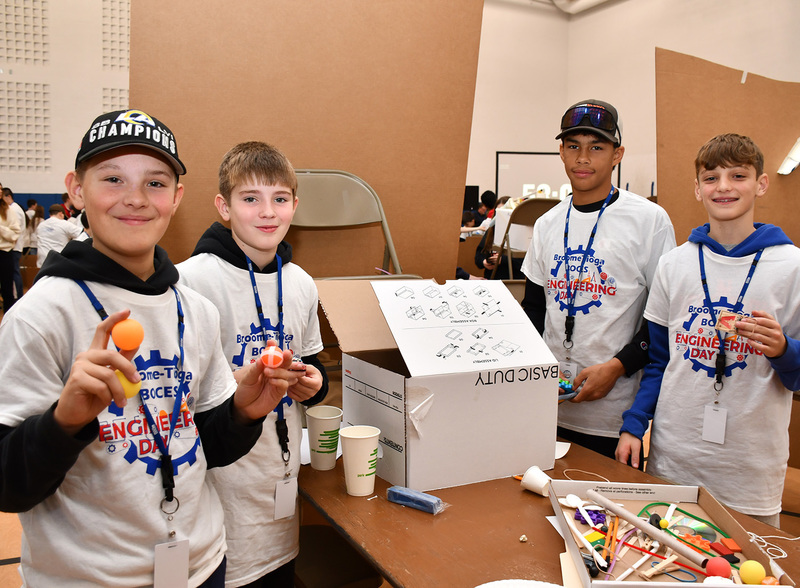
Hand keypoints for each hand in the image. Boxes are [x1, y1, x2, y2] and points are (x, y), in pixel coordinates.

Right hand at [54, 310, 140, 435]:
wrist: (76, 414)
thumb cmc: (95, 394)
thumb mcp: (112, 377)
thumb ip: (121, 360)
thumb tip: (136, 343)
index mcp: (95, 353)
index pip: (103, 331)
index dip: (114, 320)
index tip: (127, 312)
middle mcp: (86, 356)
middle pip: (111, 354)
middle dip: (128, 367)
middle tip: (137, 380)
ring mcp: (80, 367)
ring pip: (109, 374)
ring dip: (119, 390)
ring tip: (121, 401)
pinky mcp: (76, 379)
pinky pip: (102, 386)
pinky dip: (109, 396)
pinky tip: (107, 402)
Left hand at [232, 343, 293, 423]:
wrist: (244, 408)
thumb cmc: (245, 391)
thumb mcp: (247, 379)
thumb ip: (255, 370)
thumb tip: (261, 360)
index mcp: (266, 366)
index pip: (272, 355)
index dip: (273, 348)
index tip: (271, 341)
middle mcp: (274, 372)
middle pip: (285, 363)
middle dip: (286, 357)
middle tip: (285, 353)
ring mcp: (278, 382)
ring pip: (287, 373)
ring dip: (280, 371)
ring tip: (267, 371)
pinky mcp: (280, 392)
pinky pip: (284, 384)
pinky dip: (279, 381)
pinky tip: (272, 381)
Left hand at [287, 363, 323, 402]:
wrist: (314, 381)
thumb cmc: (312, 374)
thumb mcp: (310, 368)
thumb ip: (304, 367)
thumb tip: (295, 366)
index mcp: (317, 384)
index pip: (304, 380)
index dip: (297, 375)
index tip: (293, 371)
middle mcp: (312, 393)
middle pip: (298, 386)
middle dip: (293, 379)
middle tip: (290, 374)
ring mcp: (306, 397)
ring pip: (293, 390)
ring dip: (290, 383)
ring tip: (291, 378)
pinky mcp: (301, 400)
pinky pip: (291, 394)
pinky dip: (289, 389)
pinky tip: (291, 384)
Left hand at [571, 358, 624, 401]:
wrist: (612, 370)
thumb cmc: (599, 370)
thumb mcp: (584, 372)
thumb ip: (577, 381)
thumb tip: (573, 387)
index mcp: (588, 390)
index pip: (577, 400)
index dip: (572, 399)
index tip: (570, 396)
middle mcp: (593, 395)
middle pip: (583, 399)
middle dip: (578, 396)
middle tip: (575, 391)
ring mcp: (599, 396)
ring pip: (588, 399)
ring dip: (584, 395)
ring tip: (582, 388)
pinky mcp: (603, 395)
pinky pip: (594, 397)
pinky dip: (590, 395)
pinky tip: (590, 388)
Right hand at [616, 432, 641, 468]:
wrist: (630, 430)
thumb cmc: (633, 437)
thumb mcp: (636, 448)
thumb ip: (635, 458)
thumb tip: (635, 466)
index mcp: (621, 453)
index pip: (623, 466)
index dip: (627, 470)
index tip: (633, 472)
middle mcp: (618, 453)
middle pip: (620, 465)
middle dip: (626, 468)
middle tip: (633, 470)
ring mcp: (617, 452)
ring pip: (620, 462)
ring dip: (625, 465)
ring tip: (631, 466)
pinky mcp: (619, 451)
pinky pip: (620, 459)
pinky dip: (624, 461)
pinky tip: (629, 462)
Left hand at [736, 310, 786, 357]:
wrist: (781, 346)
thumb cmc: (773, 332)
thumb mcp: (771, 323)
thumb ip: (763, 315)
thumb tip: (753, 311)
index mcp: (775, 325)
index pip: (762, 321)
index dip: (752, 319)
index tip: (743, 319)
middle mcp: (775, 333)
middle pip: (758, 328)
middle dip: (746, 326)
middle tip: (737, 324)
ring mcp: (773, 342)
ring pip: (758, 336)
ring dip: (747, 333)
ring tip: (740, 331)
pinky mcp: (770, 350)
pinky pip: (759, 346)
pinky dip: (753, 343)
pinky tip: (748, 340)